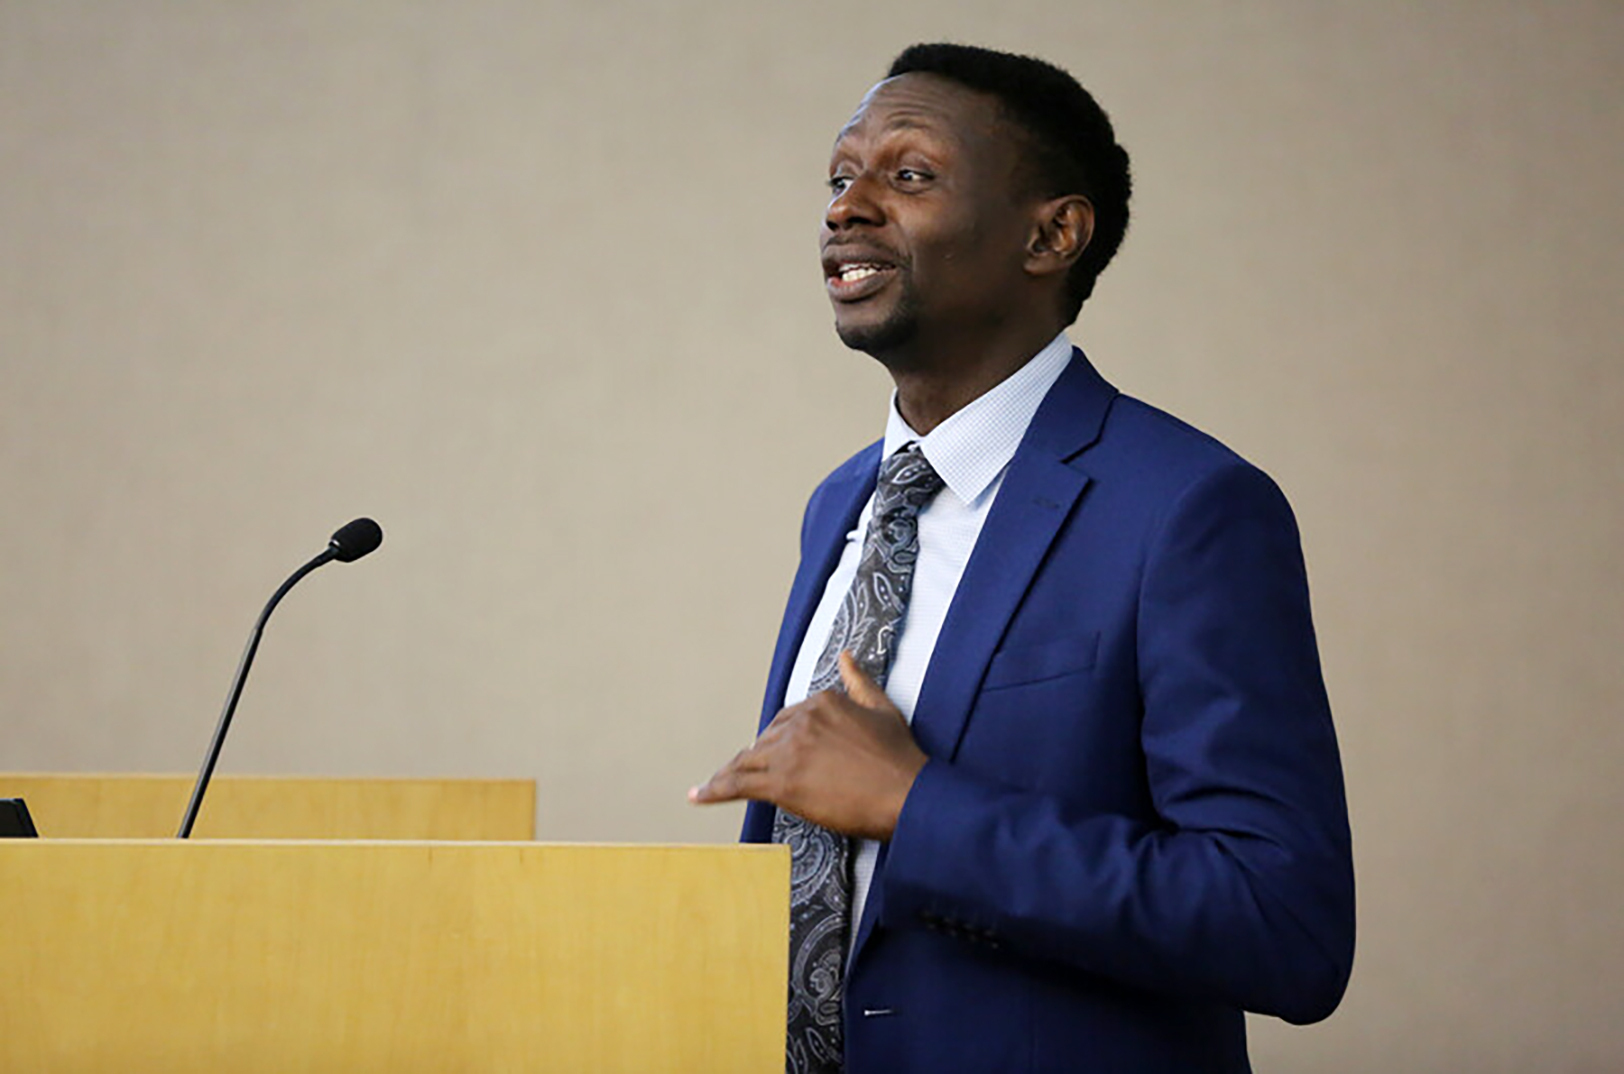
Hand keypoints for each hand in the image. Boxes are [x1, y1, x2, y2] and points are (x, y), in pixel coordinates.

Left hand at [689, 651, 928, 839]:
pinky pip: (737, 783)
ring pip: (748, 760)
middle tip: (757, 775)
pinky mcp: (782, 782)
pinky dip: (714, 789)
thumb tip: (847, 657)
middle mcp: (801, 722)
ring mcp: (789, 751)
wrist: (907, 796)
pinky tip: (699, 795)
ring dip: (731, 772)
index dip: (783, 740)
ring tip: (718, 784)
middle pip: (766, 740)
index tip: (782, 753)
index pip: (788, 719)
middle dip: (761, 757)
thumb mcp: (882, 709)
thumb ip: (859, 681)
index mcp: (822, 702)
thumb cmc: (900, 759)